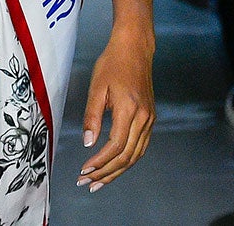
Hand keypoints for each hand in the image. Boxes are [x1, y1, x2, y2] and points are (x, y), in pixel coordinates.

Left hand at [75, 27, 154, 190]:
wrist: (135, 48)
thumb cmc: (113, 64)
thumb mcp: (97, 87)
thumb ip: (91, 117)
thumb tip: (88, 144)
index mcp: (129, 109)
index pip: (115, 146)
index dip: (99, 162)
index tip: (83, 171)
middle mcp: (144, 117)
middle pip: (127, 156)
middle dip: (106, 173)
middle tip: (87, 183)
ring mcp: (149, 119)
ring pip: (136, 155)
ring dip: (117, 171)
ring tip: (98, 182)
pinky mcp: (150, 118)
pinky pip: (141, 146)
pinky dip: (127, 160)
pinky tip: (114, 167)